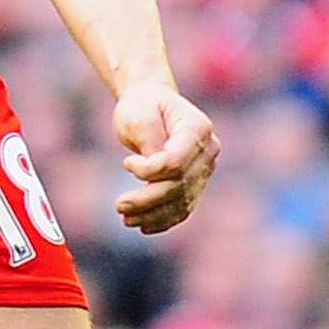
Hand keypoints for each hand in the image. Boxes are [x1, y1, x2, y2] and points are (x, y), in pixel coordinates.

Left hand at [110, 83, 216, 234]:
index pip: (177, 162)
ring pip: (182, 201)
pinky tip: (144, 225)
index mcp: (198, 127)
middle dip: (147, 199)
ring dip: (153, 215)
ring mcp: (205, 168)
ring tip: (126, 219)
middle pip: (180, 185)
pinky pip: (183, 207)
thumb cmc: (143, 106)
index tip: (126, 162)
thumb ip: (149, 142)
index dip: (150, 171)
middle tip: (119, 205)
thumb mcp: (139, 116)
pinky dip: (164, 219)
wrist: (152, 103)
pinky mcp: (196, 183)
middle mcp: (208, 150)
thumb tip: (153, 171)